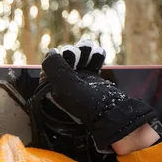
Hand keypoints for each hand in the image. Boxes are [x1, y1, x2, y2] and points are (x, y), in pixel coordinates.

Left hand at [39, 40, 156, 150]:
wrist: (113, 113)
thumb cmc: (87, 102)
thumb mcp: (63, 84)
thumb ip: (53, 66)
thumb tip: (52, 52)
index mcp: (51, 93)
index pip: (48, 70)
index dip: (56, 59)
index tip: (64, 54)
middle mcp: (63, 89)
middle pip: (63, 64)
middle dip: (71, 54)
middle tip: (77, 52)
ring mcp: (79, 85)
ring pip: (77, 62)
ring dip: (83, 52)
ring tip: (90, 48)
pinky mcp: (93, 82)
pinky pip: (90, 65)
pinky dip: (94, 57)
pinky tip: (98, 53)